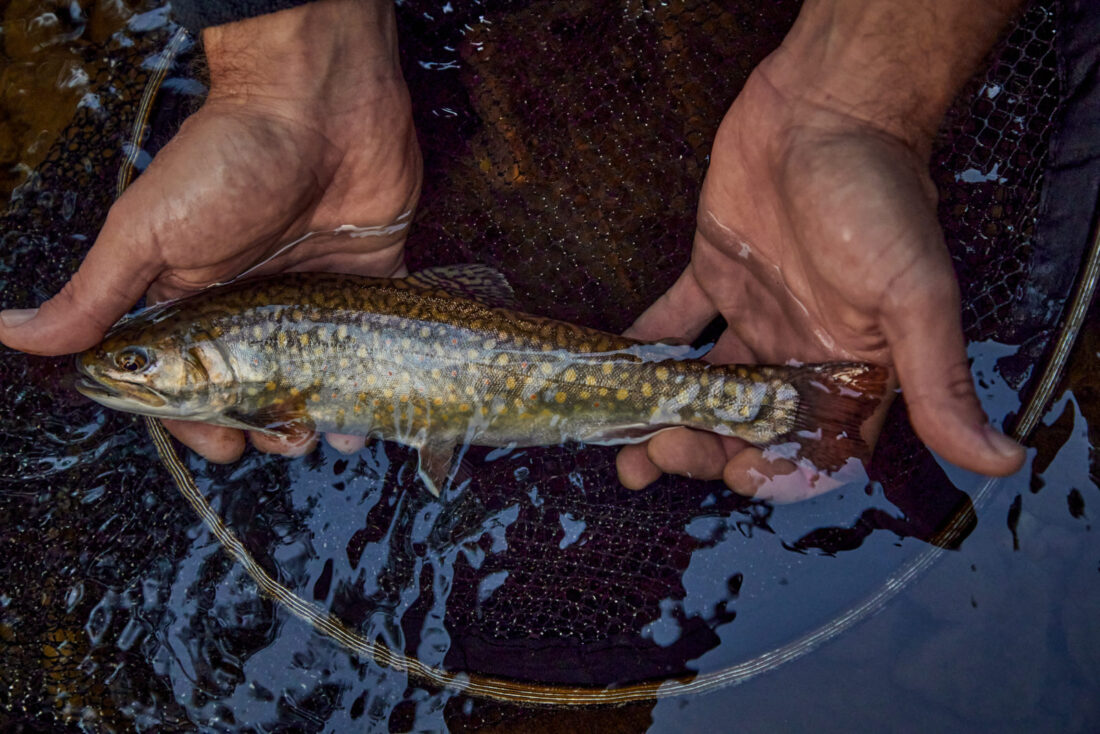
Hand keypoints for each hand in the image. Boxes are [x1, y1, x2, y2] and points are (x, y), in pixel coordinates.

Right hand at [0, 0, 420, 462]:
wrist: (322, 103)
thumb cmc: (228, 161)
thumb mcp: (149, 232)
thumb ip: (94, 294)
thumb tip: (13, 335)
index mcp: (196, 298)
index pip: (192, 380)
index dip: (200, 421)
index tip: (221, 447)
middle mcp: (254, 304)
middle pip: (257, 389)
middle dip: (264, 429)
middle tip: (280, 442)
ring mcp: (311, 294)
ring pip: (315, 378)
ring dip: (318, 419)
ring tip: (324, 438)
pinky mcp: (365, 279)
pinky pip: (369, 345)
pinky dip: (369, 384)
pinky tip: (364, 417)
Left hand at [616, 56, 1025, 501]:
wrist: (826, 109)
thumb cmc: (877, 198)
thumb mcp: (914, 296)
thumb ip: (938, 381)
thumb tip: (997, 459)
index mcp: (850, 367)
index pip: (814, 447)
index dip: (777, 472)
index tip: (736, 473)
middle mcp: (800, 349)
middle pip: (749, 425)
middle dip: (704, 448)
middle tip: (660, 452)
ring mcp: (755, 315)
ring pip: (708, 387)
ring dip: (668, 418)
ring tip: (626, 452)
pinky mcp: (714, 276)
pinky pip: (675, 324)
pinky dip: (646, 349)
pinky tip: (619, 371)